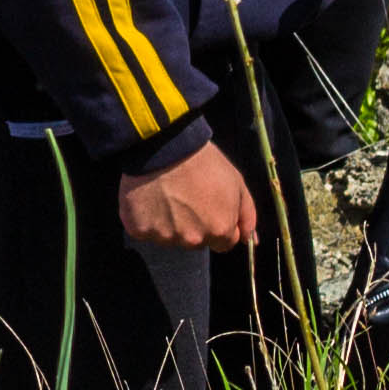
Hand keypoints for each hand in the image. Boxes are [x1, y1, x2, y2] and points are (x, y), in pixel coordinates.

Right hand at [116, 137, 258, 251]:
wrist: (165, 145)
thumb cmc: (203, 162)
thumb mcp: (237, 183)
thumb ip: (247, 215)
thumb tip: (249, 240)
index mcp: (219, 230)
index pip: (223, 244)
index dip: (218, 225)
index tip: (207, 207)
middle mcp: (192, 240)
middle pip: (196, 242)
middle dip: (194, 226)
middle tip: (185, 197)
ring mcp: (164, 237)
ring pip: (170, 238)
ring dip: (169, 223)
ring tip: (166, 195)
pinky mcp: (139, 230)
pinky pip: (145, 231)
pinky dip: (146, 219)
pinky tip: (149, 198)